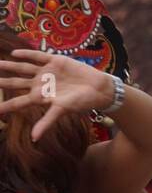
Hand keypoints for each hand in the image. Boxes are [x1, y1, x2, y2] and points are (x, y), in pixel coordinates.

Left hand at [0, 49, 114, 139]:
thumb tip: (34, 139)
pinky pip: (38, 56)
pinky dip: (27, 54)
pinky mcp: (55, 61)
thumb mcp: (62, 111)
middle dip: (2, 82)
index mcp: (40, 97)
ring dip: (10, 66)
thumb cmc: (82, 102)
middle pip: (16, 83)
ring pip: (23, 68)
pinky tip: (15, 54)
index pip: (17, 102)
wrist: (99, 88)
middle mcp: (41, 84)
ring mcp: (47, 72)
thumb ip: (47, 122)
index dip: (4, 106)